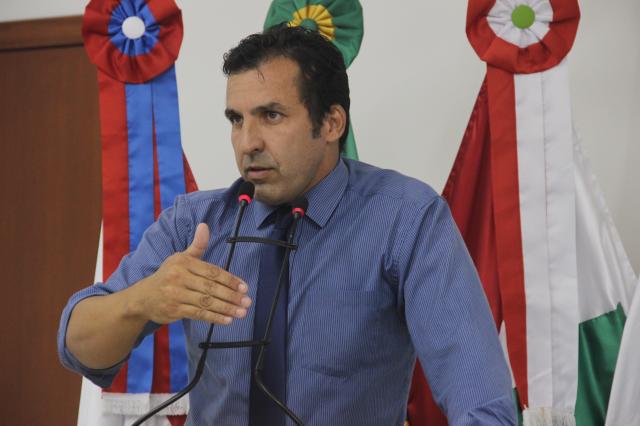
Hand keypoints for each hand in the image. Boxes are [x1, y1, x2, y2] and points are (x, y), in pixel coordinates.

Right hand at [134, 223, 251, 324]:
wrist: (143, 298)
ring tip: (241, 313)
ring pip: (206, 302)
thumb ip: (197, 245)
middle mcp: (178, 277)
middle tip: (247, 302)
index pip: (211, 271)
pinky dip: (214, 317)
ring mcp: (175, 295)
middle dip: (231, 296)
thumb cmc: (168, 275)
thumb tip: (204, 226)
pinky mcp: (174, 310)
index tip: (244, 287)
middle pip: (210, 288)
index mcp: (183, 262)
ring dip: (226, 308)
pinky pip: (198, 314)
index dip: (229, 280)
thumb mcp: (180, 258)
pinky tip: (227, 320)